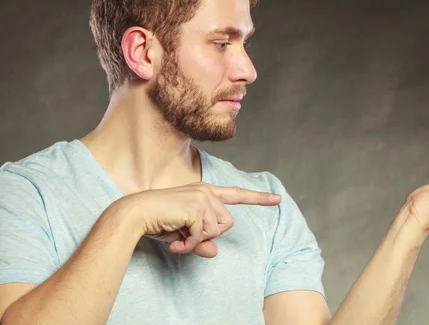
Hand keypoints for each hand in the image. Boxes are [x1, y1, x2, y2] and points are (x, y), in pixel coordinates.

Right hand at [115, 182, 280, 257]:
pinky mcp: (196, 207)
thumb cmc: (157, 222)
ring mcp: (202, 197)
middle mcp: (207, 191)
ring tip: (177, 234)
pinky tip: (174, 239)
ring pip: (216, 231)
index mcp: (205, 192)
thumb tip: (214, 252)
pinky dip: (188, 245)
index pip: (236, 194)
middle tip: (184, 234)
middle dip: (207, 235)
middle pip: (227, 224)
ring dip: (196, 240)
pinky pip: (202, 237)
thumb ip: (201, 242)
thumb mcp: (183, 234)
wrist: (134, 214)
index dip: (258, 198)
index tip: (277, 199)